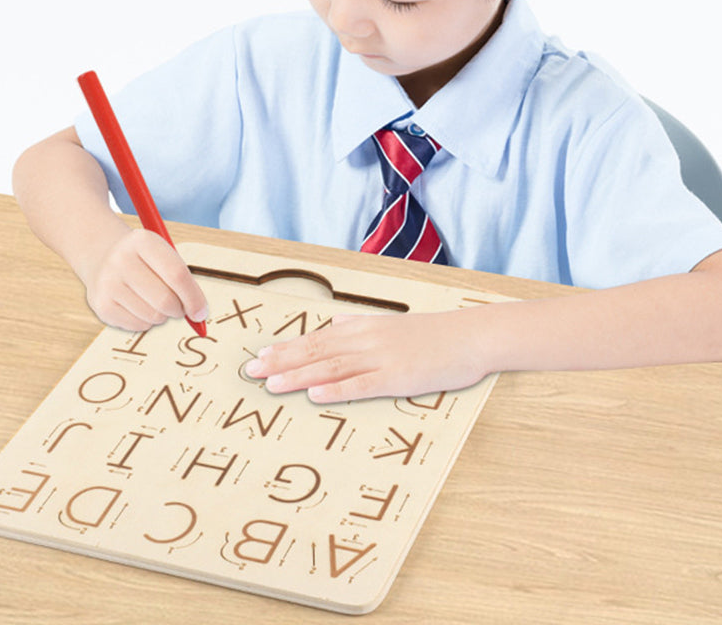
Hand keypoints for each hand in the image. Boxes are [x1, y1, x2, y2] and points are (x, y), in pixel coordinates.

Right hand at [82, 227, 208, 331]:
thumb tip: (199, 315)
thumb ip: (183, 280)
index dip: (194, 298)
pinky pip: (137, 326)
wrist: (103, 256)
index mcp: (143, 241)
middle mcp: (121, 259)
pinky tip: (139, 306)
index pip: (177, 274)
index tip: (201, 312)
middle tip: (179, 308)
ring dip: (162, 316)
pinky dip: (146, 322)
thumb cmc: (145, 259)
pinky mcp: (100, 304)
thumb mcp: (164, 255)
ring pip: (152, 316)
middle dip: (179, 310)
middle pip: (164, 300)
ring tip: (155, 302)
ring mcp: (108, 282)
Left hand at [243, 310, 489, 403]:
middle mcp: (366, 339)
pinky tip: (314, 395)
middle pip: (316, 351)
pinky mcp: (397, 377)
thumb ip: (362, 327)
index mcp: (363, 327)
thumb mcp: (392, 325)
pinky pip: (360, 384)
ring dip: (298, 376)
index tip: (262, 355)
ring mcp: (381, 358)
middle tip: (251, 371)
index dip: (287, 347)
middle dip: (281, 361)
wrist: (470, 336)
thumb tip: (336, 325)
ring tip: (271, 384)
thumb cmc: (432, 335)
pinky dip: (335, 389)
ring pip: (330, 367)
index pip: (317, 338)